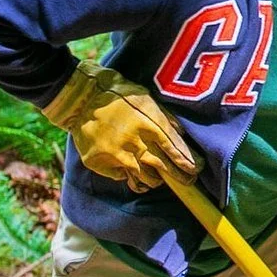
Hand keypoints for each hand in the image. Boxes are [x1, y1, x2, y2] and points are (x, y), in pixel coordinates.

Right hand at [41, 62, 196, 192]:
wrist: (80, 97)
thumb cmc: (116, 94)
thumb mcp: (145, 98)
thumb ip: (163, 117)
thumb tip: (180, 133)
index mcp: (148, 124)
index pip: (173, 148)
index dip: (186, 161)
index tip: (196, 170)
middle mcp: (134, 141)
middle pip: (161, 165)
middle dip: (178, 176)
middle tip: (188, 182)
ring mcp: (115, 153)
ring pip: (143, 176)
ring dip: (154, 180)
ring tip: (159, 180)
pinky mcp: (99, 161)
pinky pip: (120, 175)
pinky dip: (128, 176)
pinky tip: (133, 174)